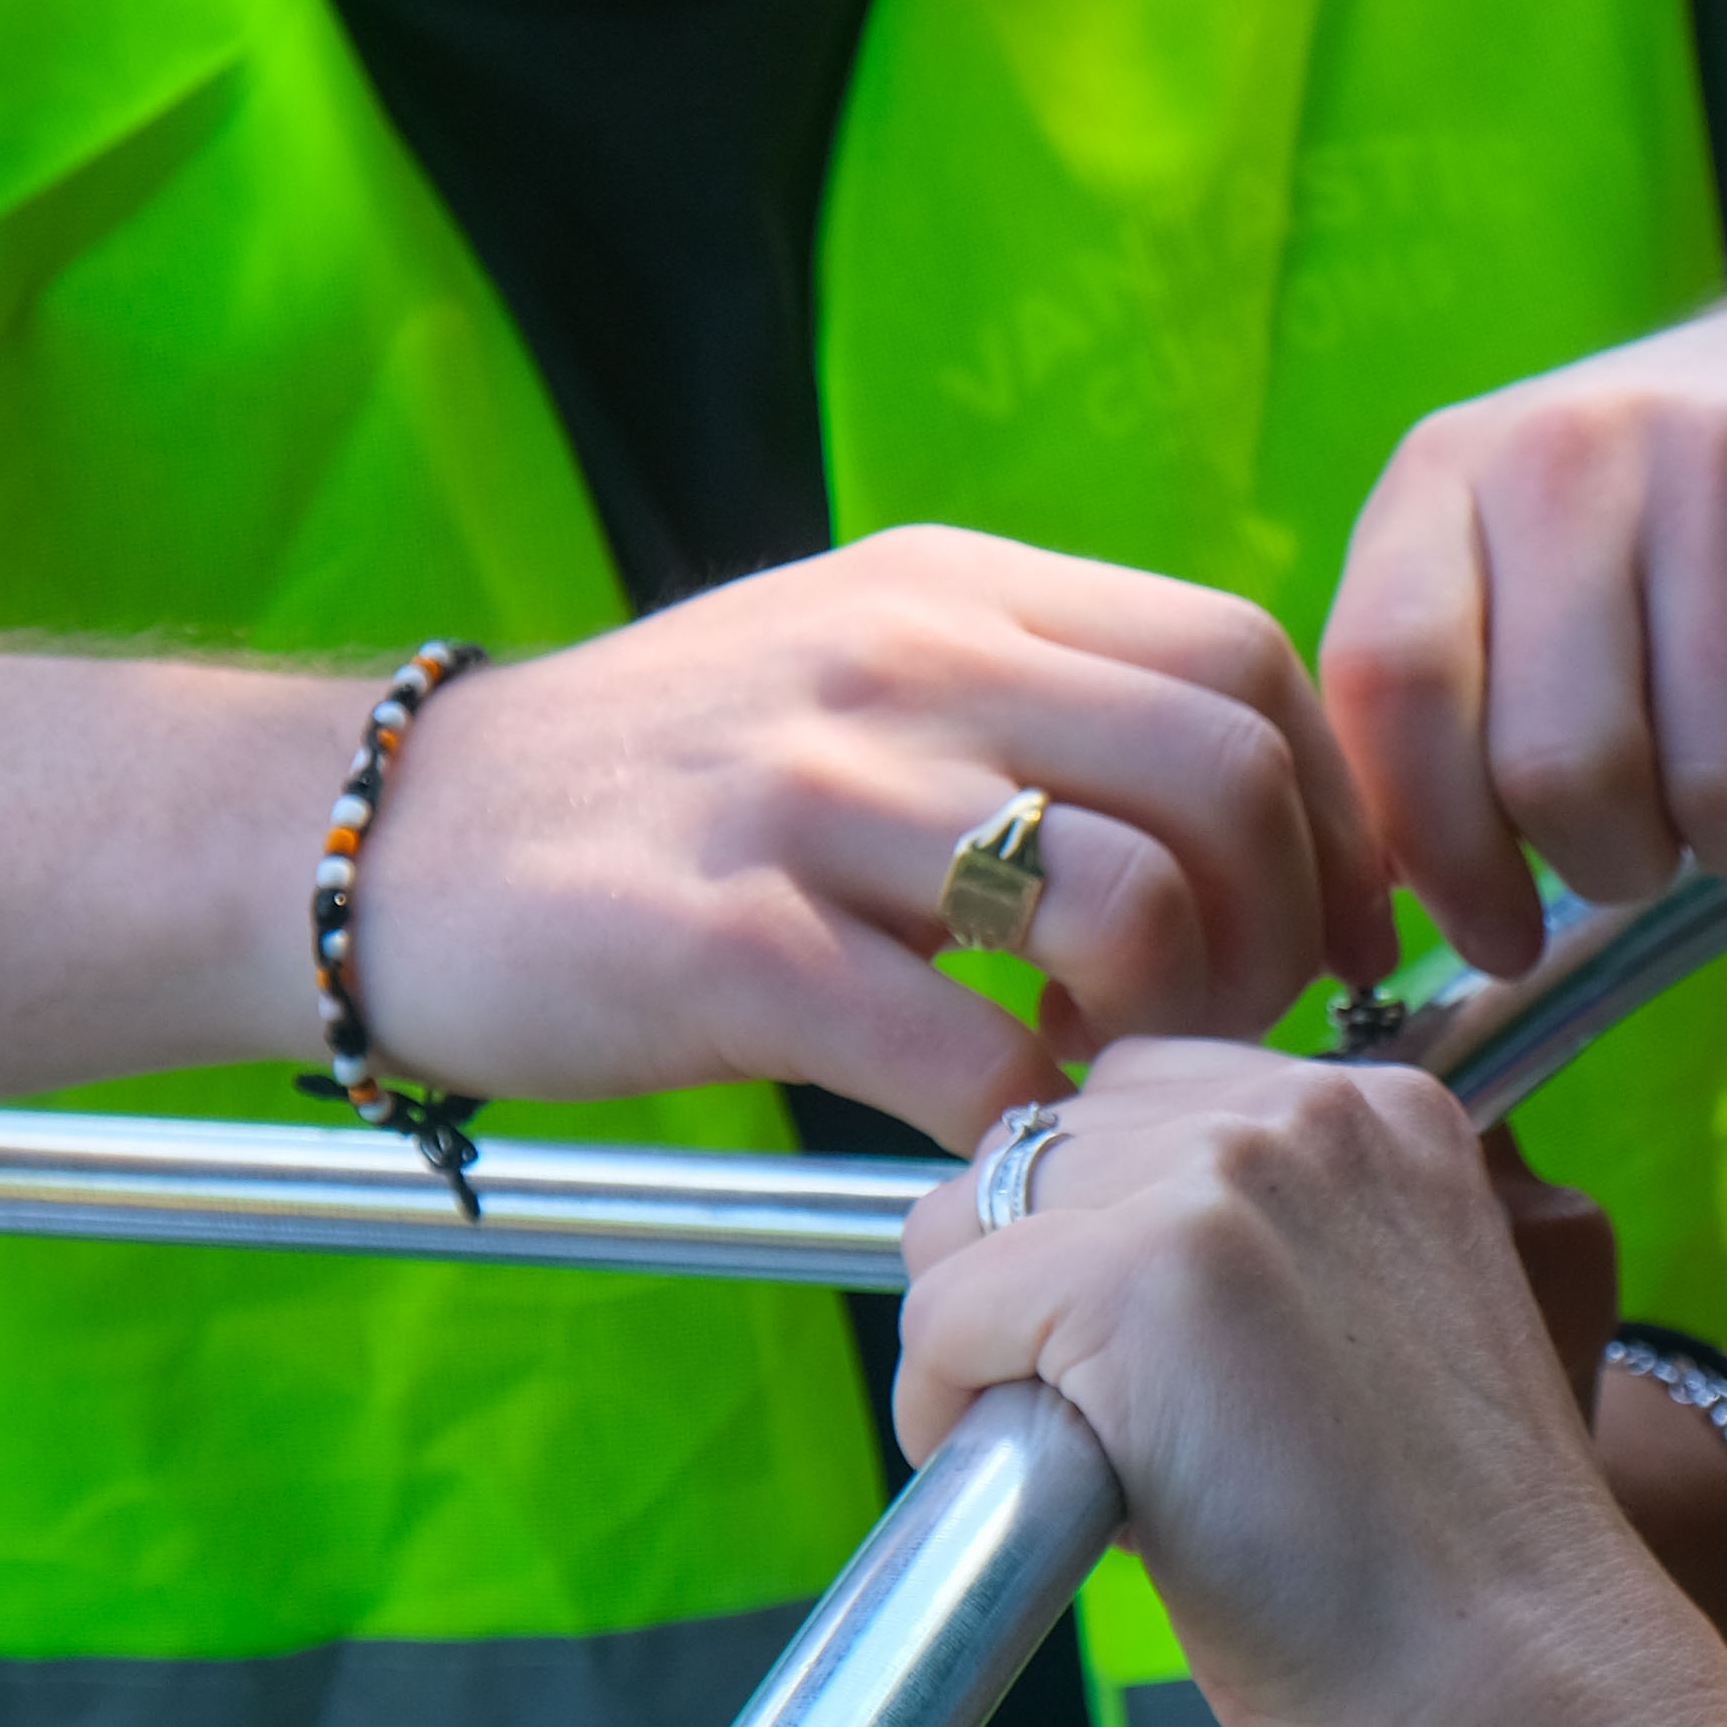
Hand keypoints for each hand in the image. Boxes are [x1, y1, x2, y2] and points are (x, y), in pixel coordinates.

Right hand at [346, 530, 1400, 1151]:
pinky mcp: (724, 942)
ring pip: (1123, 900)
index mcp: (956, 592)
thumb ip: (1036, 699)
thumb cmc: (664, 789)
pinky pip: (960, 1049)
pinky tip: (989, 1133)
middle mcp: (902, 665)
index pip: (1244, 659)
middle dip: (1281, 930)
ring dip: (1162, 1028)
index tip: (1333, 931)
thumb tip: (1248, 793)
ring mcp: (812, 797)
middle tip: (1228, 1028)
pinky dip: (1020, 1123)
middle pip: (1224, 773)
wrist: (393, 840)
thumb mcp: (860, 670)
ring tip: (1102, 1073)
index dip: (1331, 811)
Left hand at [897, 1045, 1719, 1726]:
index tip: (1139, 1360)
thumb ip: (1275, 1253)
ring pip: (967, 1218)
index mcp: (1389, 1112)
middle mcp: (1310, 1110)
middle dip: (1031, 1282)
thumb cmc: (1454, 1574)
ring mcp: (1224, 1181)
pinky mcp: (1139, 1279)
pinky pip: (941, 1317)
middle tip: (1102, 1428)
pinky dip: (947, 1414)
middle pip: (1043, 1145)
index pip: (1145, 1097)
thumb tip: (1064, 1252)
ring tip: (1071, 1464)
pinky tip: (1047, 1502)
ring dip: (983, 1343)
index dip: (1104, 1234)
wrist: (1527, 1699)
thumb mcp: (1390, 1334)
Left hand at [1321, 217, 1726, 970]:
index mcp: (1452, 469)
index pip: (1390, 684)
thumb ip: (1445, 694)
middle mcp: (1578, 447)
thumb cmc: (1686, 498)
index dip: (1437, 850)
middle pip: (1563, 771)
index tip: (1495, 930)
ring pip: (1725, 787)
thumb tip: (1396, 896)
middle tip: (1652, 837)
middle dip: (1616, 863)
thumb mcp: (1524, 546)